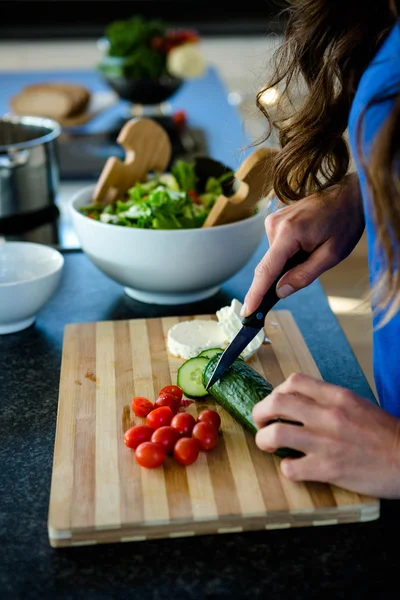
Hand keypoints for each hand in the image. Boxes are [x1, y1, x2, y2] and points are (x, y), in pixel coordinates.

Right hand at [241, 172, 363, 315]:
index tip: (247, 312)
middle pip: (271, 265)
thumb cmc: (345, 221)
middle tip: (309, 267)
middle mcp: (275, 224)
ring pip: (275, 257)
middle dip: (282, 277)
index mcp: (289, 232)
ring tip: (316, 248)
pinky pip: (278, 248)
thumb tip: (280, 291)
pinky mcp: (276, 221)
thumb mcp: (332, 255)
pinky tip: (308, 244)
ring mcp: (273, 221)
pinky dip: (289, 254)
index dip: (256, 294)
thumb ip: (304, 275)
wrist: (349, 194)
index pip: (266, 269)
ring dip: (290, 263)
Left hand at [252, 373, 399, 498]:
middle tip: (261, 421)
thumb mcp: (357, 405)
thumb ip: (329, 400)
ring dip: (264, 439)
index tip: (276, 402)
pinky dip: (286, 468)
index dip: (277, 390)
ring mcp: (326, 443)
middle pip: (276, 403)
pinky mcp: (328, 469)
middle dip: (260, 412)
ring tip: (267, 444)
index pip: (294, 381)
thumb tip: (300, 402)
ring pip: (276, 434)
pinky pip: (291, 467)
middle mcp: (328, 415)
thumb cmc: (384, 434)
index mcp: (337, 396)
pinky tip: (292, 467)